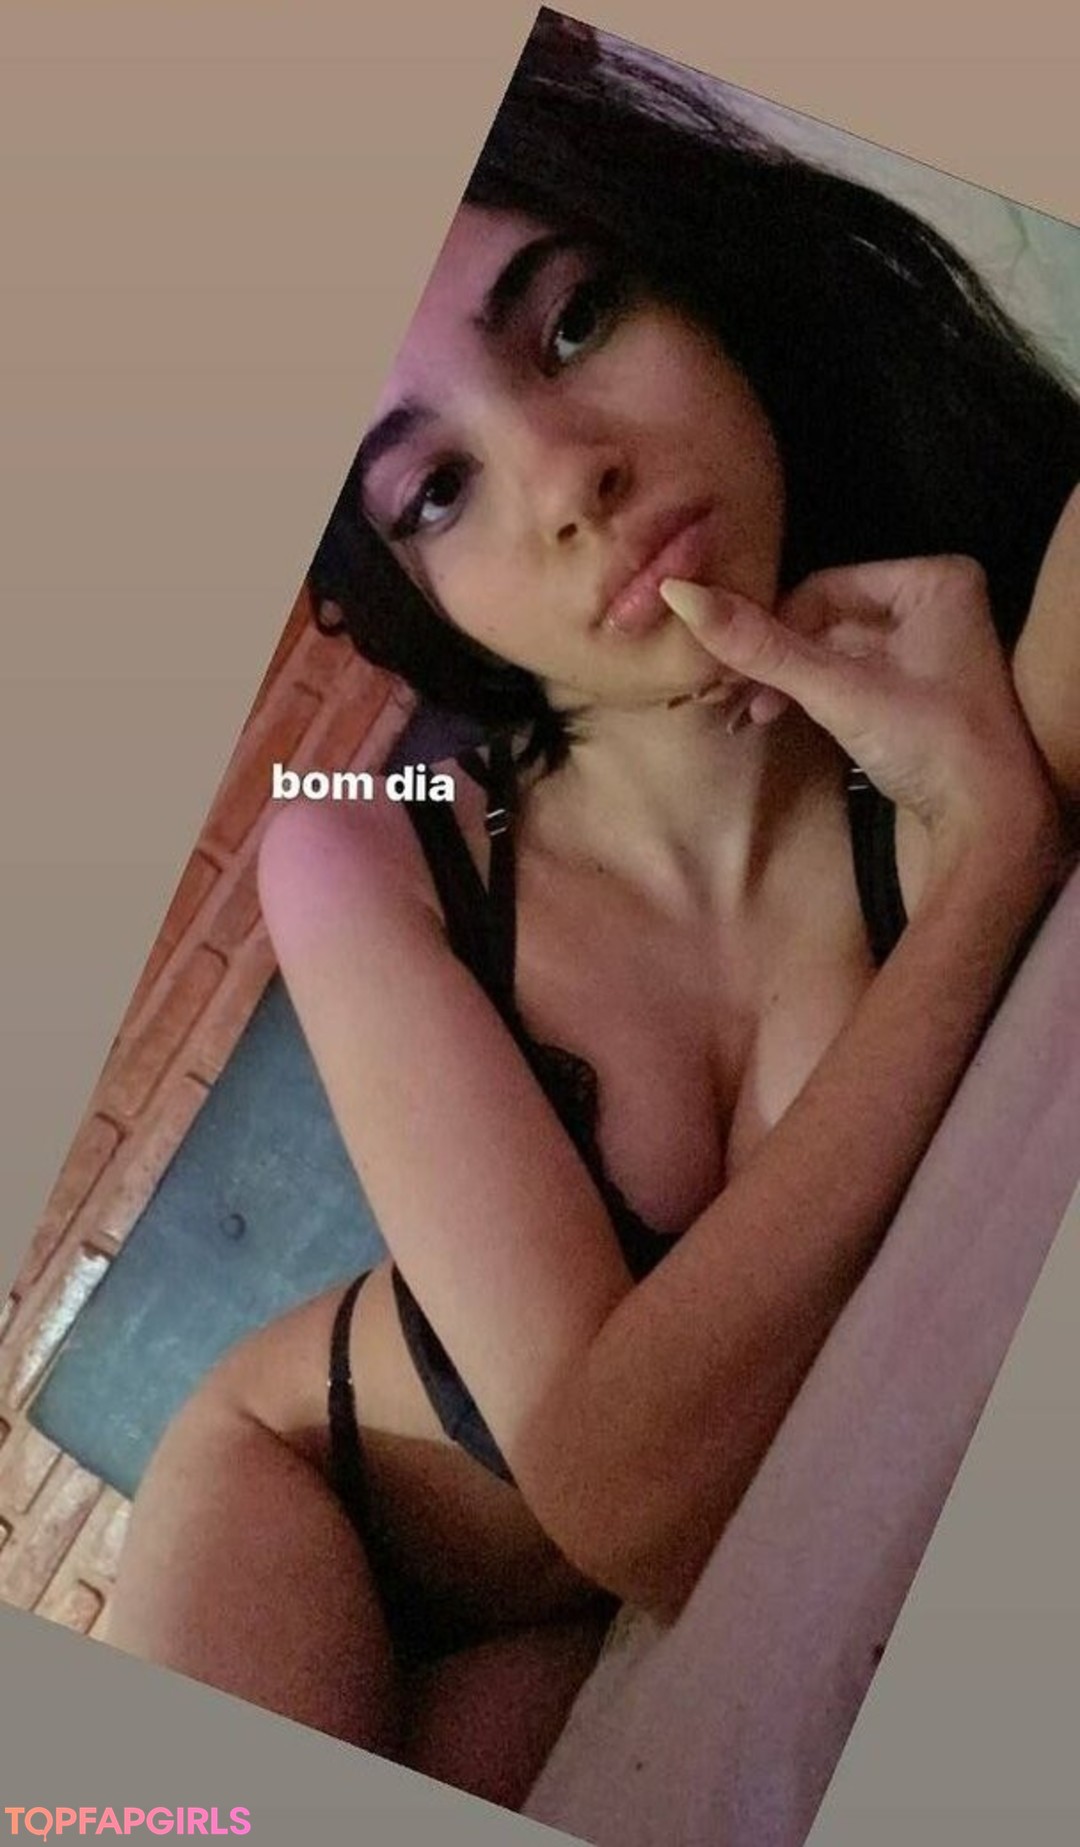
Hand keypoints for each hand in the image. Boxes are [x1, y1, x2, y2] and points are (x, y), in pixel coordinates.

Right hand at [661, 556, 1062, 868]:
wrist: (988, 825)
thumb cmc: (931, 745)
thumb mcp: (839, 691)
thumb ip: (762, 647)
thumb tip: (679, 594)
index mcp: (932, 581)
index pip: (824, 587)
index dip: (774, 627)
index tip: (732, 666)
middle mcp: (935, 603)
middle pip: (826, 619)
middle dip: (777, 660)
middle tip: (729, 694)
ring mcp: (928, 647)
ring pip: (832, 650)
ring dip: (787, 681)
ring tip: (749, 715)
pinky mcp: (916, 688)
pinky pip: (848, 675)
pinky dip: (811, 696)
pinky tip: (775, 717)